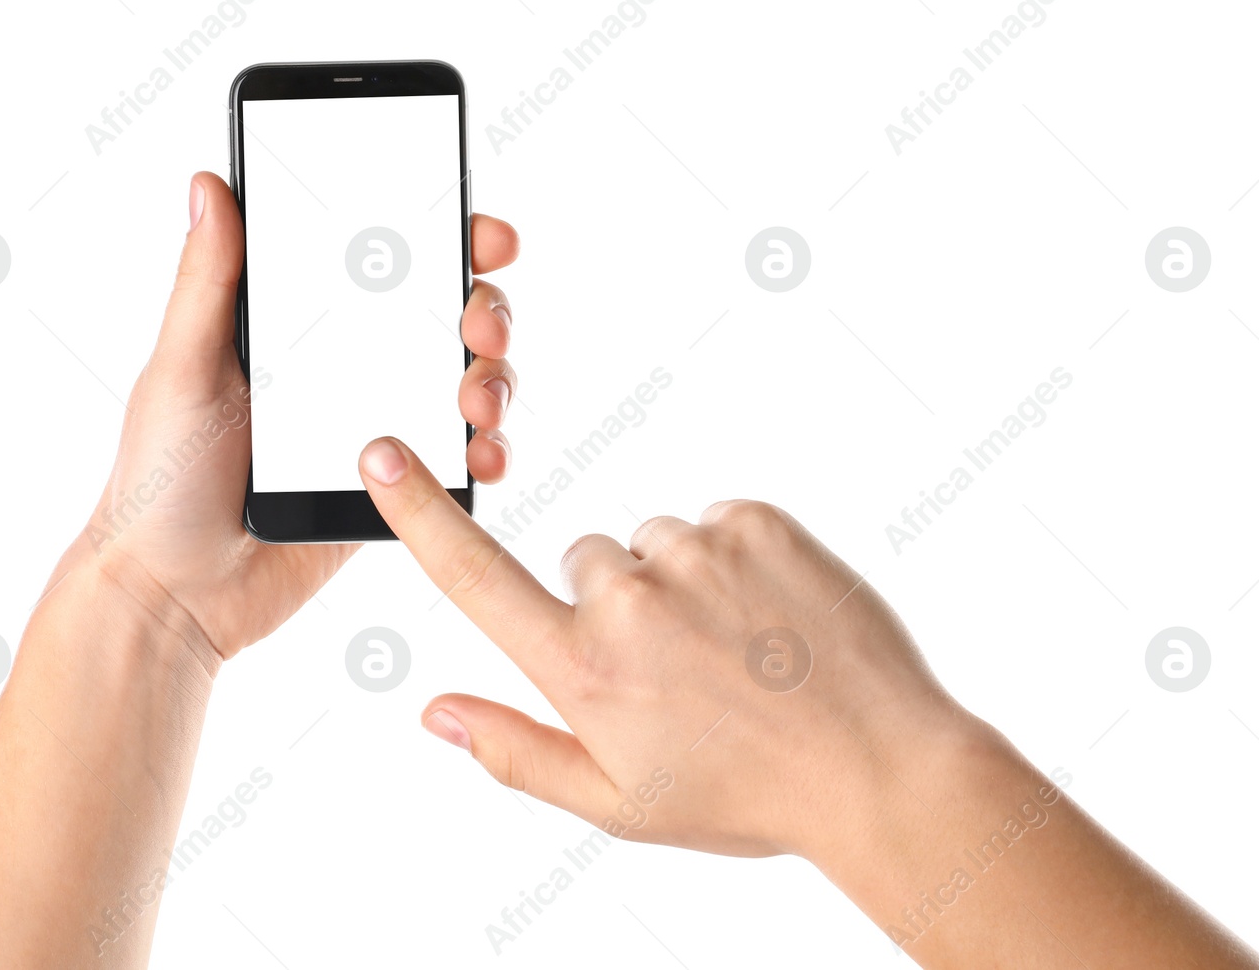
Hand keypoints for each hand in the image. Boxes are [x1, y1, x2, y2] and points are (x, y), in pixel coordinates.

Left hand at [48, 172, 520, 660]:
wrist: (174, 596)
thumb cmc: (158, 481)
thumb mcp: (181, 369)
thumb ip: (207, 281)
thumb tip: (208, 184)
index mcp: (299, 326)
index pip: (384, 262)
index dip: (443, 237)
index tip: (479, 234)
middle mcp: (349, 368)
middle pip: (447, 315)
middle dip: (486, 310)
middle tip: (479, 328)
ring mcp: (379, 428)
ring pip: (469, 383)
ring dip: (493, 380)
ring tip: (473, 402)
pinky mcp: (397, 490)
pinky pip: (460, 460)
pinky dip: (486, 452)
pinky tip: (479, 455)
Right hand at [355, 437, 971, 859]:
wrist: (880, 767)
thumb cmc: (745, 794)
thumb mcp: (619, 804)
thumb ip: (516, 752)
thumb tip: (433, 709)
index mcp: (583, 671)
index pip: (474, 578)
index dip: (417, 514)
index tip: (378, 453)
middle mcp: (628, 600)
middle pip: (585, 562)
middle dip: (614, 603)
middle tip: (682, 668)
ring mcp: (696, 552)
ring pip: (654, 542)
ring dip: (679, 581)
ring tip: (738, 648)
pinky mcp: (757, 521)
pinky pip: (715, 521)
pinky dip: (733, 558)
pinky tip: (770, 617)